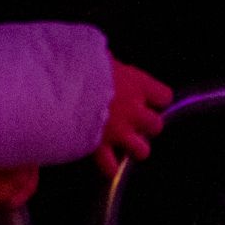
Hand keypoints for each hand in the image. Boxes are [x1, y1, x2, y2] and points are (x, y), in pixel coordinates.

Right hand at [92, 60, 172, 176]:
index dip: (157, 99)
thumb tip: (107, 59)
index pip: (164, 97)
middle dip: (147, 125)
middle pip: (156, 126)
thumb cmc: (81, 67)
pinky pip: (110, 167)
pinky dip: (110, 168)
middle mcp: (134, 111)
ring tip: (126, 144)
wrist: (60, 89)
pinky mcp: (99, 148)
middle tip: (134, 122)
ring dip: (135, 148)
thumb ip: (111, 63)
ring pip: (142, 150)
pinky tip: (109, 166)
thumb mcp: (101, 57)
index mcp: (138, 86)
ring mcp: (118, 132)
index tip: (148, 98)